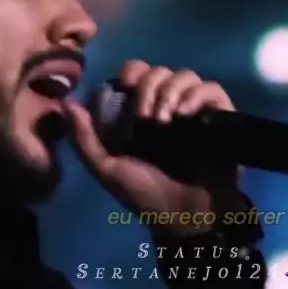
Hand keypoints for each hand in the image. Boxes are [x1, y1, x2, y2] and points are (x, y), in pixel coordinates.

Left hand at [64, 62, 242, 233]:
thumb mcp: (107, 170)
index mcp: (140, 114)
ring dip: (171, 91)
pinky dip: (197, 95)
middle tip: (145, 118)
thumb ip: (84, 140)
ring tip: (166, 120)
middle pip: (159, 70)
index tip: (126, 86)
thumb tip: (67, 102)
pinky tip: (187, 114)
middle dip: (148, 87)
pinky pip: (211, 89)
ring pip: (185, 75)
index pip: (137, 72)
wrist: (184, 217)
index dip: (131, 72)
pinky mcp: (219, 117)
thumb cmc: (146, 196)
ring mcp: (194, 111)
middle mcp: (167, 107)